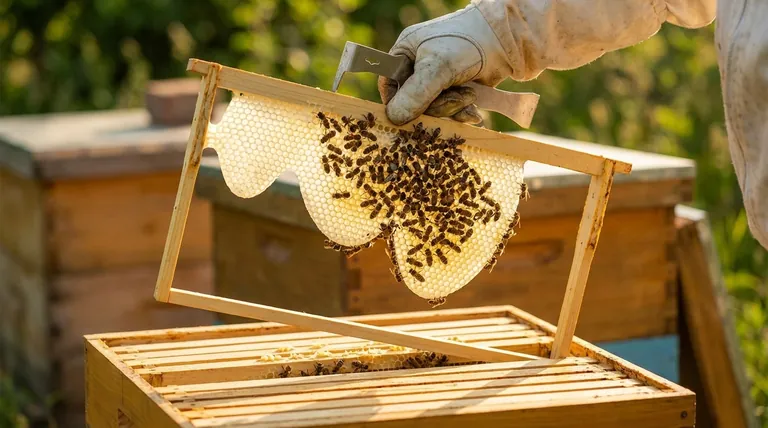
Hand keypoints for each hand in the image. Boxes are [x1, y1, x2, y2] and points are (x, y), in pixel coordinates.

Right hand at [378, 4, 513, 125]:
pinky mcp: (454, 91)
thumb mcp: (437, 67)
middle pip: (414, 103)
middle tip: (455, 99)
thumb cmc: (466, 44)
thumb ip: (415, 94)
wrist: (505, 41)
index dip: (398, 103)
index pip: (389, 85)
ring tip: (469, 96)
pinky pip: (450, 112)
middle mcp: (418, 68)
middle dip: (436, 106)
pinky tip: (474, 109)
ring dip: (452, 108)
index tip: (409, 116)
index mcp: (405, 54)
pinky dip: (461, 113)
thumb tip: (394, 118)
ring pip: (433, 110)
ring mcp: (437, 81)